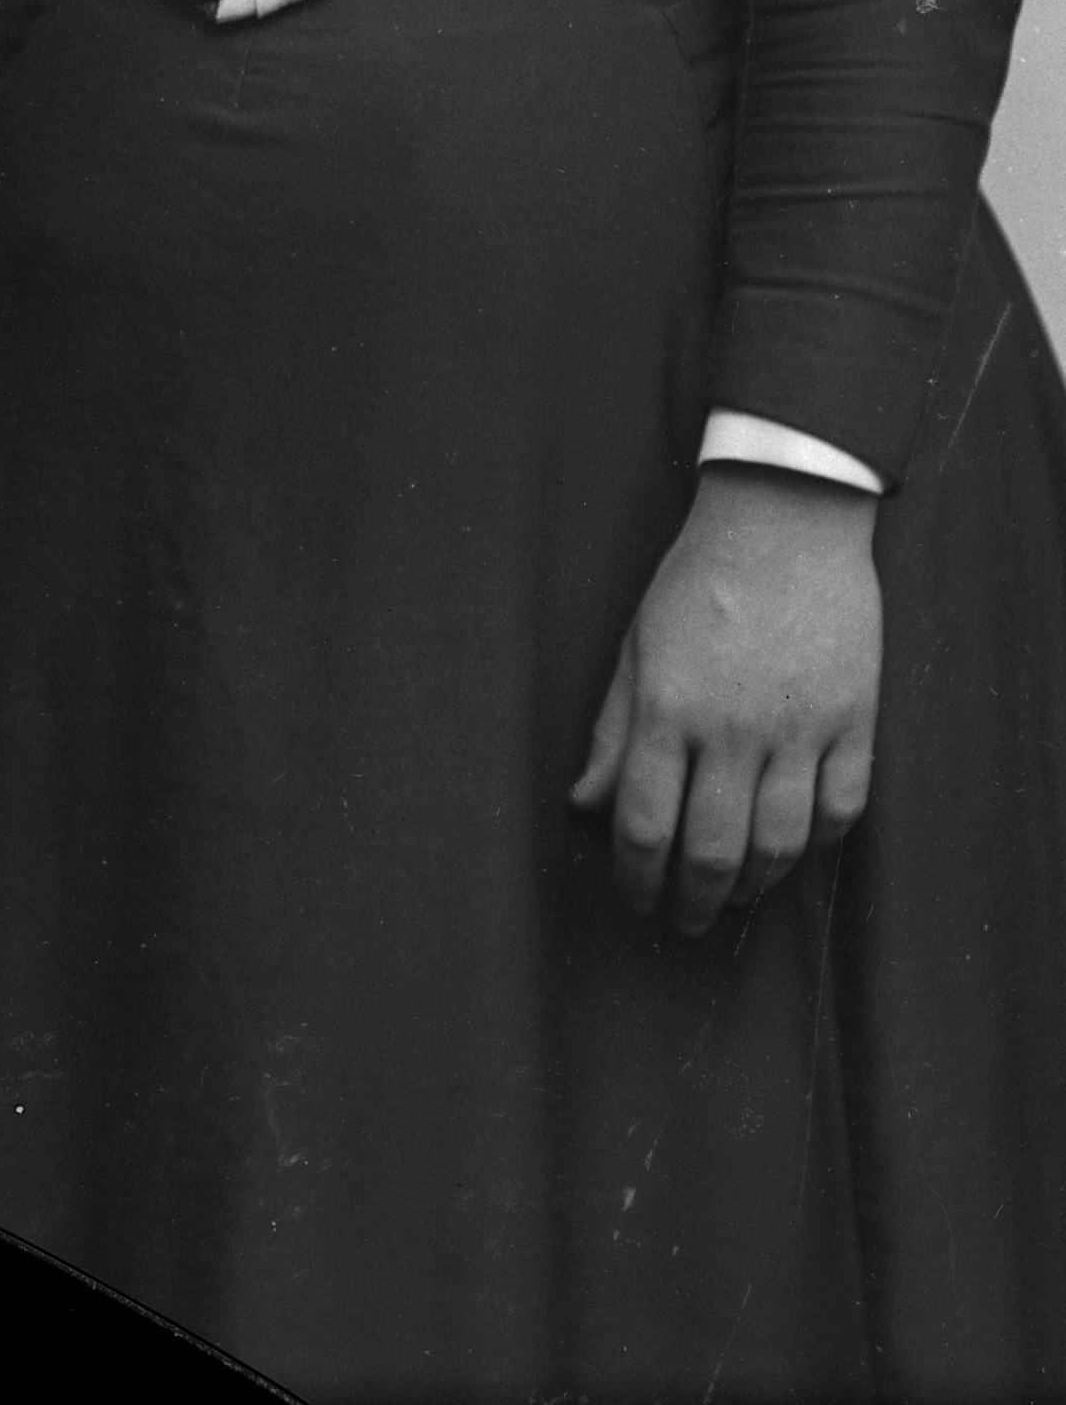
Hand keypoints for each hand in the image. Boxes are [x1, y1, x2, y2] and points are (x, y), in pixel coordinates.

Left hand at [570, 464, 881, 933]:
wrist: (784, 518)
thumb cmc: (698, 580)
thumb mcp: (636, 647)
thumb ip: (613, 732)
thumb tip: (584, 805)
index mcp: (668, 708)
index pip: (645, 827)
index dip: (636, 880)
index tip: (635, 900)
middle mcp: (733, 728)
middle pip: (713, 852)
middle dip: (692, 903)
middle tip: (683, 921)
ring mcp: (801, 727)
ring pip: (780, 845)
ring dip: (754, 886)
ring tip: (736, 895)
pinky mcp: (855, 720)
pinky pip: (842, 809)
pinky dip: (818, 842)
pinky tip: (795, 847)